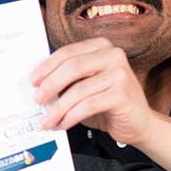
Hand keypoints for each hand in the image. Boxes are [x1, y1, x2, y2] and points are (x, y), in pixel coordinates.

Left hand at [31, 37, 154, 144]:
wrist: (138, 123)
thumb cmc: (106, 103)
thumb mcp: (85, 85)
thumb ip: (67, 79)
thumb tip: (36, 85)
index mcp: (101, 47)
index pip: (68, 52)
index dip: (47, 66)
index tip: (32, 81)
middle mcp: (113, 55)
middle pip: (72, 67)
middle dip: (50, 85)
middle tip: (37, 100)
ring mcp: (120, 74)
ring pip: (79, 89)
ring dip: (58, 107)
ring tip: (47, 120)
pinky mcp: (122, 95)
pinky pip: (89, 105)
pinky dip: (72, 116)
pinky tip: (63, 124)